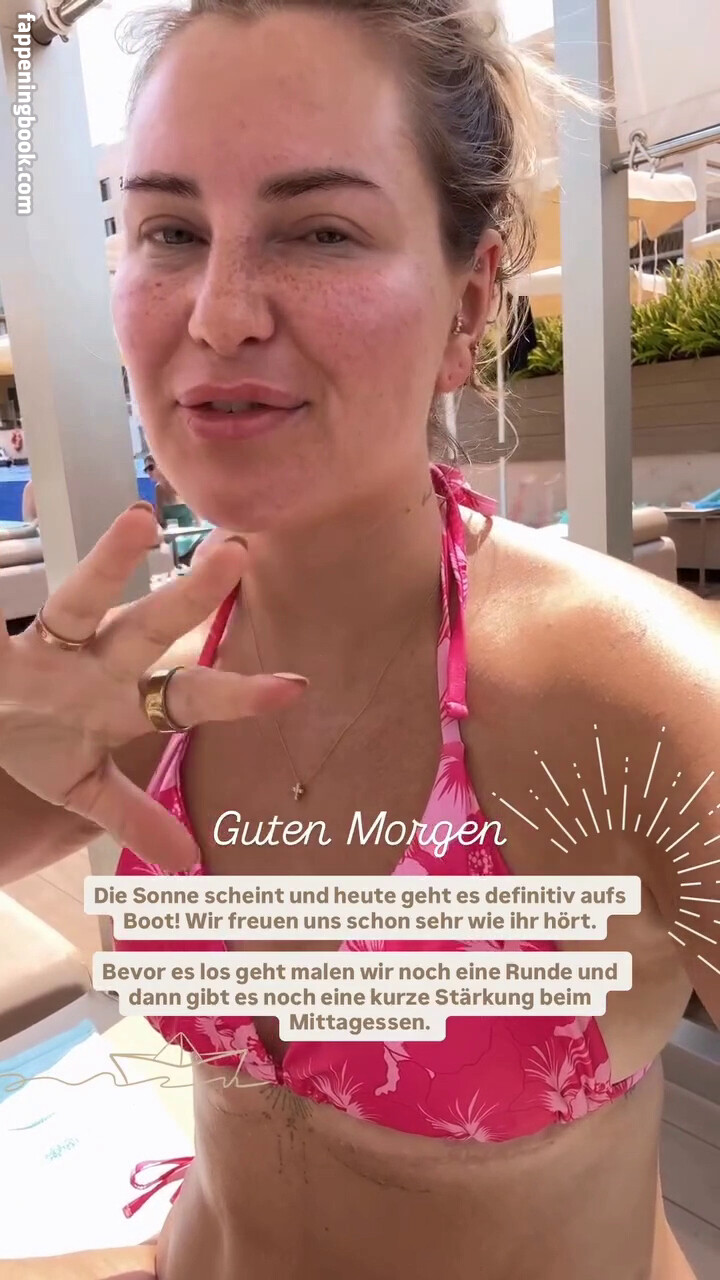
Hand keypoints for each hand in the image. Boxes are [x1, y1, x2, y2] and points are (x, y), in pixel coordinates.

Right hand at [0, 503, 305, 870]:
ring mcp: (44, 649)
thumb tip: (187, 860)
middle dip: (191, 597)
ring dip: (108, 564)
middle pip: (149, 628)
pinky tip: (0, 553)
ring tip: (141, 522)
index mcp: (122, 701)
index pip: (188, 694)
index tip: (294, 688)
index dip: (236, 696)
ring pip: (80, 603)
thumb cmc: (37, 738)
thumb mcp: (83, 786)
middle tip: (237, 553)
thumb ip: (133, 817)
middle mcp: (94, 663)